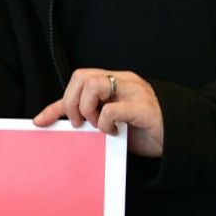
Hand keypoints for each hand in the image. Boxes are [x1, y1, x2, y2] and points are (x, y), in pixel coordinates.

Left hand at [33, 68, 164, 156]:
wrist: (177, 139)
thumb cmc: (142, 130)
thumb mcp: (109, 123)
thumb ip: (90, 118)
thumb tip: (62, 124)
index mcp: (114, 82)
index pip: (77, 83)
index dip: (55, 105)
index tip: (39, 121)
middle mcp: (123, 81)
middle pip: (81, 77)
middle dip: (72, 103)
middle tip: (81, 123)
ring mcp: (135, 91)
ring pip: (94, 85)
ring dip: (88, 109)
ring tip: (98, 125)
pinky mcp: (144, 107)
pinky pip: (112, 108)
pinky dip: (105, 122)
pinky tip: (113, 131)